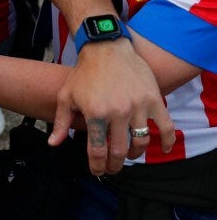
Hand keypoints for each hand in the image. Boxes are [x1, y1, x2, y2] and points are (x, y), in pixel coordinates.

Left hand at [49, 38, 175, 174]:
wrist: (106, 48)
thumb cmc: (84, 73)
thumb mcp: (66, 96)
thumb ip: (61, 122)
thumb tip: (53, 144)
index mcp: (95, 113)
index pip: (97, 149)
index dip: (97, 165)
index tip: (97, 170)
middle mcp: (118, 112)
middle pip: (119, 150)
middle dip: (115, 165)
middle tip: (112, 168)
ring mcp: (138, 106)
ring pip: (140, 142)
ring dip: (134, 154)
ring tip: (128, 154)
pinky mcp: (154, 99)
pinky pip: (165, 126)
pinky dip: (166, 141)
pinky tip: (162, 149)